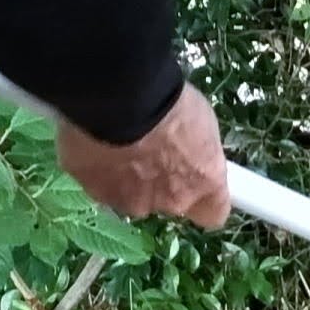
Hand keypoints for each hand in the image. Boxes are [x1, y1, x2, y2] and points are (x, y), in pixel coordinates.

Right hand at [59, 84, 230, 228]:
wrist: (119, 96)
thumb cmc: (168, 101)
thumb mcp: (200, 121)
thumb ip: (195, 152)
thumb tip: (187, 155)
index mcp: (204, 182)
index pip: (213, 213)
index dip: (203, 199)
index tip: (195, 181)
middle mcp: (172, 201)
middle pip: (168, 202)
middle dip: (160, 183)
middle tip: (149, 149)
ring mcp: (132, 202)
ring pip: (131, 197)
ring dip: (126, 178)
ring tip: (116, 143)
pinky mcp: (96, 192)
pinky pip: (99, 184)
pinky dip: (98, 169)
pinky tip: (95, 143)